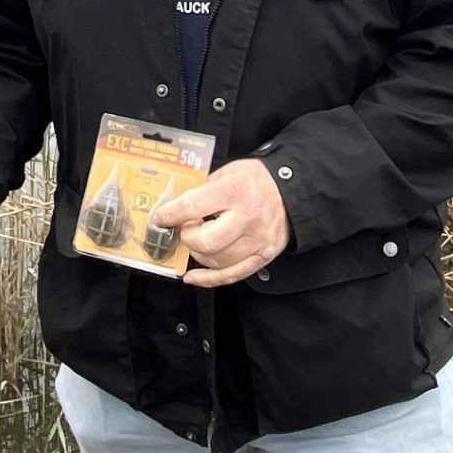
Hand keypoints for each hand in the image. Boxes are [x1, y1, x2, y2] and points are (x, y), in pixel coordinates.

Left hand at [151, 158, 290, 287]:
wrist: (291, 190)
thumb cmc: (255, 180)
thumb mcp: (225, 173)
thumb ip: (200, 191)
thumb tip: (173, 208)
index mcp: (235, 191)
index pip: (193, 207)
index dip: (170, 214)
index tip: (161, 218)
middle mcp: (248, 217)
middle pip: (205, 242)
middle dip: (187, 237)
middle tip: (187, 229)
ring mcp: (258, 240)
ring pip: (216, 261)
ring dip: (199, 254)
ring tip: (199, 240)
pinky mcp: (263, 256)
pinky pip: (231, 275)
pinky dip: (208, 279)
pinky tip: (193, 276)